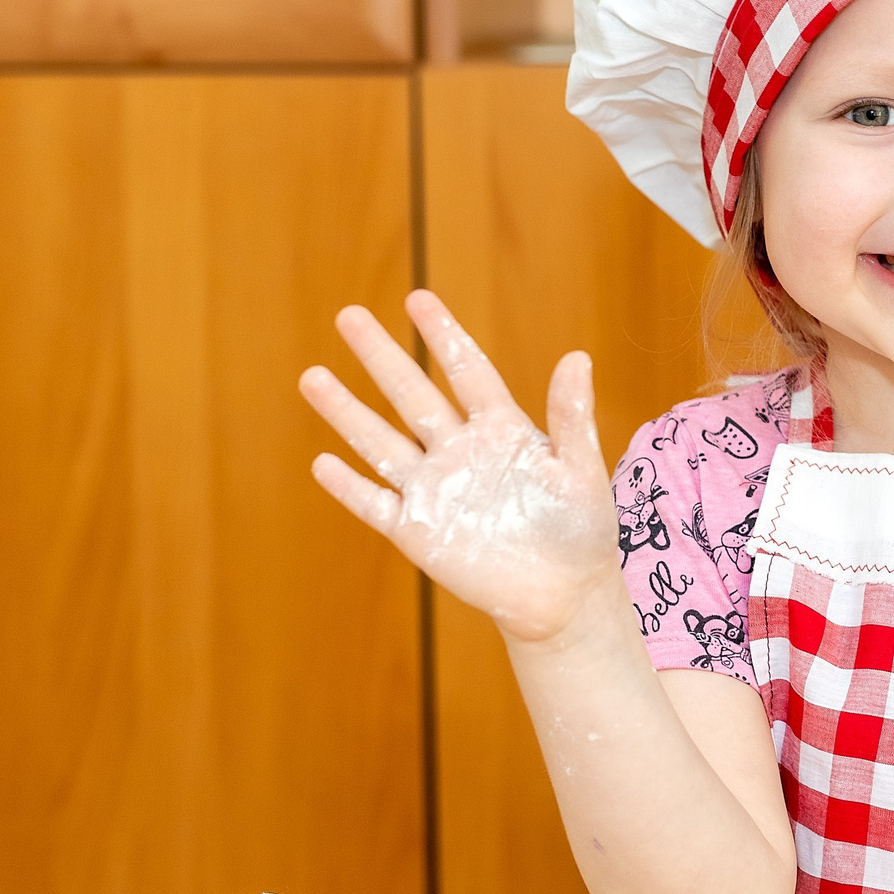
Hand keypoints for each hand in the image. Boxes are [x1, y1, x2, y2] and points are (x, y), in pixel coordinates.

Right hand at [299, 290, 620, 643]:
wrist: (563, 595)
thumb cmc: (579, 530)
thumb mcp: (581, 470)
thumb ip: (572, 417)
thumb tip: (578, 356)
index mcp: (502, 430)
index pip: (467, 371)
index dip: (443, 336)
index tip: (418, 298)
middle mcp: (460, 452)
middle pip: (412, 395)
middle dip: (381, 356)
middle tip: (348, 315)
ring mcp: (435, 489)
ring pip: (381, 443)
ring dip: (347, 413)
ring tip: (312, 377)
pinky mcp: (418, 531)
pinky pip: (376, 504)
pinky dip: (350, 487)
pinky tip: (322, 462)